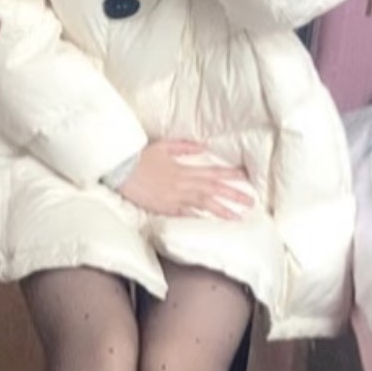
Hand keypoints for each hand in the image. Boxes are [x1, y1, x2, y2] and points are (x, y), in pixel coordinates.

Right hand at [119, 140, 254, 219]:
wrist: (120, 170)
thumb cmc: (140, 157)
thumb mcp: (163, 146)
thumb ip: (185, 147)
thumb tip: (203, 147)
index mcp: (184, 168)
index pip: (213, 172)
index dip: (230, 175)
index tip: (246, 178)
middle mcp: (183, 183)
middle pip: (213, 189)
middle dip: (234, 195)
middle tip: (251, 202)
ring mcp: (174, 197)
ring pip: (203, 204)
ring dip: (222, 210)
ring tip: (238, 217)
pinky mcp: (165, 208)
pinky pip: (185, 214)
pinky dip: (199, 218)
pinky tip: (211, 224)